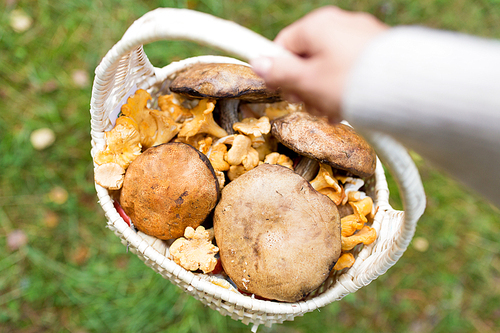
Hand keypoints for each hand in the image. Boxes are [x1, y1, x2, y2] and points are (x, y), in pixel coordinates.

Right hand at [251, 6, 387, 121]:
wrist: (406, 89)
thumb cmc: (351, 84)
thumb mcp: (307, 82)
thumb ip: (280, 73)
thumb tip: (257, 63)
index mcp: (318, 25)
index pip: (284, 44)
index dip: (280, 71)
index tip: (286, 93)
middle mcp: (341, 23)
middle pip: (309, 56)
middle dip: (306, 85)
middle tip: (312, 107)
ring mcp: (362, 35)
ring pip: (331, 64)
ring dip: (325, 90)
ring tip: (334, 112)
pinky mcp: (379, 50)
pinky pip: (352, 67)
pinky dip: (347, 86)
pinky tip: (351, 105)